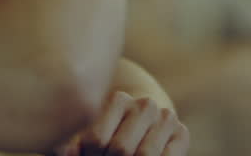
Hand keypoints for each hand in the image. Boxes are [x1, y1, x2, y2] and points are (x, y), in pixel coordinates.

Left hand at [54, 91, 189, 155]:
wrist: (141, 123)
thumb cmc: (105, 134)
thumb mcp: (84, 135)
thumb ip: (70, 142)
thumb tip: (68, 152)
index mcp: (118, 100)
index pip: (96, 141)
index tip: (89, 154)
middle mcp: (145, 105)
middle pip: (121, 150)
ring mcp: (166, 118)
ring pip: (145, 155)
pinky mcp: (182, 133)